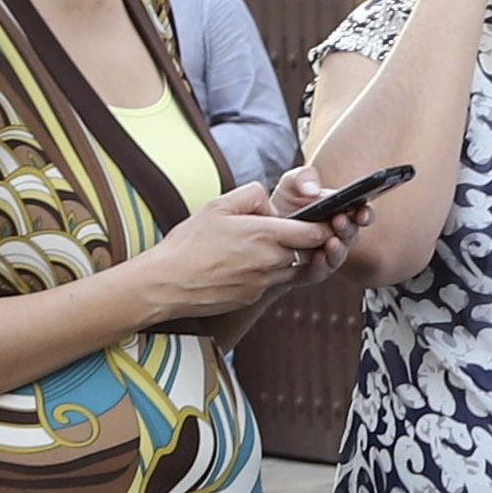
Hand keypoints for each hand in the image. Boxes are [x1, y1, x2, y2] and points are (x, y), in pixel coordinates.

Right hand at [119, 178, 342, 324]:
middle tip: (292, 231)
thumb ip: (252, 195)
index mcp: (266, 234)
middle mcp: (272, 261)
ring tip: (261, 247)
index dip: (323, 225)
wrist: (168, 283)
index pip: (315, 232)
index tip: (323, 220)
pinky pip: (272, 282)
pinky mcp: (253, 297)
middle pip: (308, 252)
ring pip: (292, 268)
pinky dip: (268, 272)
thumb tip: (271, 204)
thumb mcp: (218, 206)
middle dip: (305, 241)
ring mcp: (264, 282)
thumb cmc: (190, 243)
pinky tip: (244, 264)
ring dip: (287, 258)